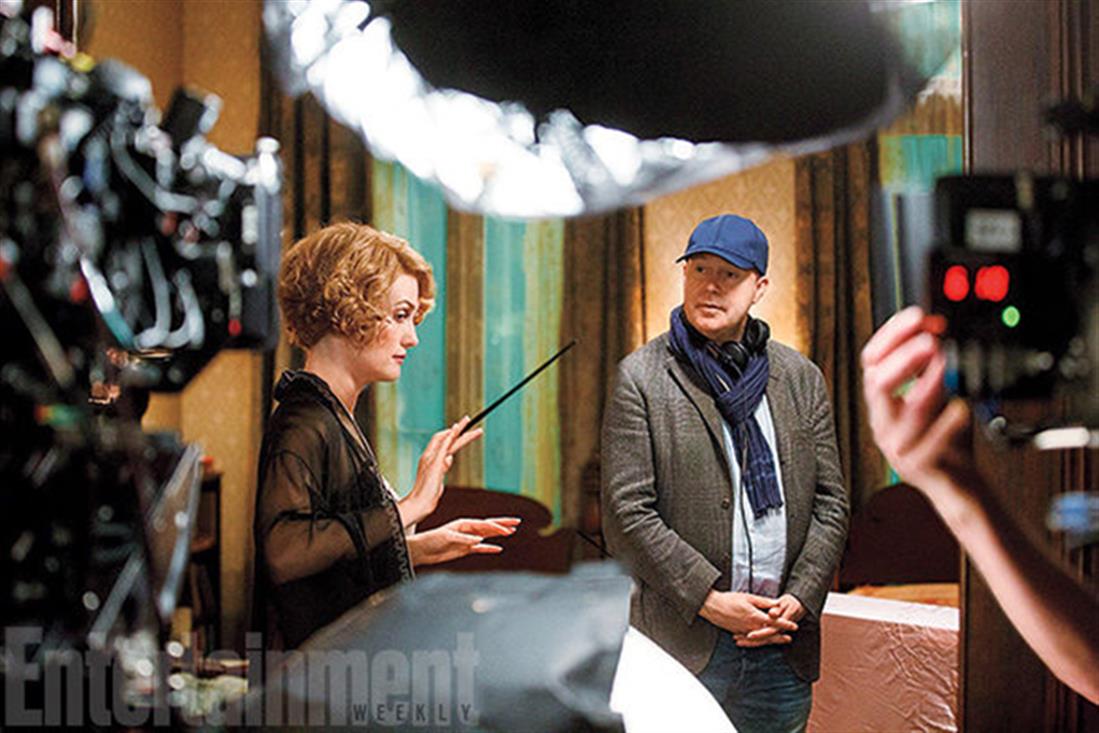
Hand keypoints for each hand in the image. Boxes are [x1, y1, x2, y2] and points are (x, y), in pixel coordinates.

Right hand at [398, 416, 483, 526]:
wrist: (420, 504)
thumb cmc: (427, 496)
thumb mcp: (438, 479)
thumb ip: (442, 467)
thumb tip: (449, 458)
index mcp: (430, 460)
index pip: (441, 442)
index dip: (451, 435)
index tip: (461, 431)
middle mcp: (429, 456)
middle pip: (445, 438)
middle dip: (458, 429)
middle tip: (468, 420)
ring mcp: (432, 458)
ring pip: (446, 438)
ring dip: (458, 429)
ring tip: (468, 421)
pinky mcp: (435, 462)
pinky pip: (444, 444)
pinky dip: (451, 435)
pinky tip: (458, 429)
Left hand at [405, 516, 519, 566]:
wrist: (420, 551)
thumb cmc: (431, 540)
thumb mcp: (447, 537)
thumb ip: (464, 539)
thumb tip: (480, 540)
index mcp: (464, 524)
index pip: (485, 524)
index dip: (497, 527)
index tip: (509, 530)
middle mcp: (467, 530)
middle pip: (488, 526)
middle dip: (502, 524)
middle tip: (517, 522)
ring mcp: (466, 540)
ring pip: (486, 536)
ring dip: (498, 534)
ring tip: (511, 532)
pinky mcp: (463, 550)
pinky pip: (480, 548)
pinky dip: (489, 548)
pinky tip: (498, 548)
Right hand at [733, 594, 803, 646]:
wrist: (712, 607)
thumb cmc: (729, 600)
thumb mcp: (748, 597)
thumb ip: (764, 602)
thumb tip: (776, 603)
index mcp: (755, 616)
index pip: (774, 622)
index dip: (785, 624)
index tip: (793, 626)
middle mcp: (751, 627)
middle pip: (769, 634)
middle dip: (780, 636)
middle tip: (789, 638)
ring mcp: (744, 632)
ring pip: (761, 639)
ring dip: (771, 640)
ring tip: (780, 641)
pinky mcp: (738, 633)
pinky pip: (751, 640)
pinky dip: (758, 642)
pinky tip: (761, 641)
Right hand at [860, 306, 976, 492]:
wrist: (954, 483)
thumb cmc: (943, 437)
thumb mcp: (931, 394)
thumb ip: (926, 366)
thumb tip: (931, 327)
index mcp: (881, 400)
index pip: (871, 360)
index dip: (891, 335)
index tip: (917, 316)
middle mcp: (883, 422)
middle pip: (877, 383)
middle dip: (904, 358)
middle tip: (930, 341)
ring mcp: (899, 445)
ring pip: (905, 414)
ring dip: (927, 385)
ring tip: (945, 366)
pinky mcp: (919, 466)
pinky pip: (933, 441)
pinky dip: (949, 421)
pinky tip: (962, 408)